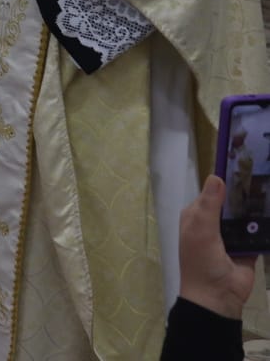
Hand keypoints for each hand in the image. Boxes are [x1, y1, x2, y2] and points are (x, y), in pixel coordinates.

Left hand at [179, 175, 255, 318]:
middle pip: (232, 203)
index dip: (226, 179)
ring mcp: (232, 235)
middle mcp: (214, 222)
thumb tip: (216, 177)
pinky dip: (265, 225)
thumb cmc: (201, 260)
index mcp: (197, 215)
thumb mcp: (201, 230)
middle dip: (246, 193)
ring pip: (247, 216)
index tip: (245, 163)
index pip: (211, 191)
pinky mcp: (249, 247)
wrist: (217, 297)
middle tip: (266, 175)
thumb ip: (209, 205)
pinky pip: (259, 232)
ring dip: (258, 208)